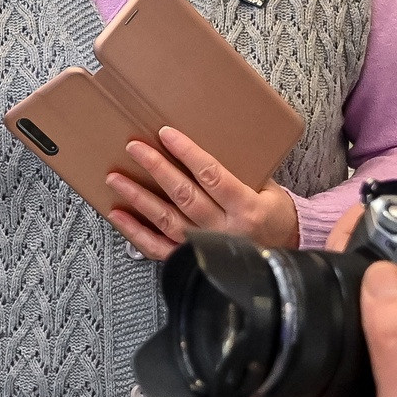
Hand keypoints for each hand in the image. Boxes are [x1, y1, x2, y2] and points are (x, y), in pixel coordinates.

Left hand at [104, 126, 299, 260]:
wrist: (280, 262)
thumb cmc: (273, 218)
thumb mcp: (268, 190)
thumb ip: (240, 171)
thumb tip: (203, 147)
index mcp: (246, 208)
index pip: (211, 175)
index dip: (187, 153)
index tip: (166, 134)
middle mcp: (224, 228)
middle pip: (184, 195)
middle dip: (157, 168)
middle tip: (135, 147)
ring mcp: (206, 247)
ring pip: (166, 220)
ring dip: (139, 198)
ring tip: (117, 178)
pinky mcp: (192, 261)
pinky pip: (158, 248)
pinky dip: (136, 232)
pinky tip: (119, 215)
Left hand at [252, 261, 396, 396]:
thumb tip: (379, 281)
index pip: (264, 384)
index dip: (267, 340)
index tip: (284, 299)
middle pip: (305, 378)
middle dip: (317, 335)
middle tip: (332, 288)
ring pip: (343, 386)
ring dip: (354, 350)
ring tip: (367, 306)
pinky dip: (385, 369)